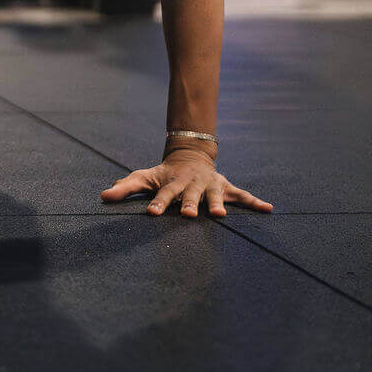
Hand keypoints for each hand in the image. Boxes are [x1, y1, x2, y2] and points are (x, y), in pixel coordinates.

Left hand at [101, 149, 270, 216]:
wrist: (190, 156)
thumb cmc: (163, 174)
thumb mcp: (143, 177)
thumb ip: (125, 187)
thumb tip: (103, 196)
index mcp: (172, 184)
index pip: (162, 195)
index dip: (158, 204)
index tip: (152, 212)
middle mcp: (192, 185)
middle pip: (190, 196)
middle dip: (189, 205)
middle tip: (188, 215)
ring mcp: (211, 186)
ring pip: (216, 196)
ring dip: (219, 205)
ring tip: (221, 215)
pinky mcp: (226, 188)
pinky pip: (243, 196)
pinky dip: (256, 202)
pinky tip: (269, 209)